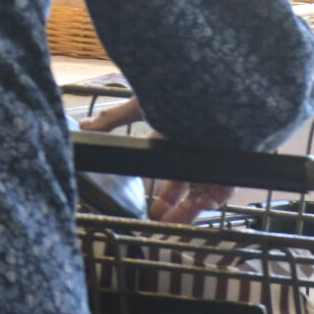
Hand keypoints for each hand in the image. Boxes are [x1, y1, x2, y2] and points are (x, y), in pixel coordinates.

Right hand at [78, 98, 230, 223]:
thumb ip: (113, 119)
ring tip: (175, 224)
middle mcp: (190, 151)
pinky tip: (200, 206)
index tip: (149, 209)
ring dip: (189, 210)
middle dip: (172, 207)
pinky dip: (212, 200)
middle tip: (160, 221)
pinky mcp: (228, 162)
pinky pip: (223, 188)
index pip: (163, 172)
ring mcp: (210, 157)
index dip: (158, 192)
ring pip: (201, 191)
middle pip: (183, 186)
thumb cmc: (176, 92)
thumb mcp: (141, 105)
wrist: (211, 89)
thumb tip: (84, 126)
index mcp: (170, 139)